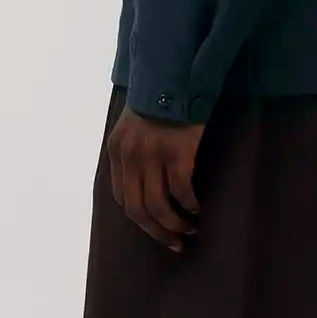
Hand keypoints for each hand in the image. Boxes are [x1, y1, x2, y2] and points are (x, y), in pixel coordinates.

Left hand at [106, 105, 204, 252]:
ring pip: (159, 206)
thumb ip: (133, 152)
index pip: (122, 197)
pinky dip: (190, 205)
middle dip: (156, 231)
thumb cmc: (159, 100)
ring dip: (175, 224)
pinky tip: (200, 209)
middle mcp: (130, 157)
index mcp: (116, 152)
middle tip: (174, 242)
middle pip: (138, 209)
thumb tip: (143, 182)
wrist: (176, 75)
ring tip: (190, 229)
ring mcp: (152, 156)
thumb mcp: (133, 126)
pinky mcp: (177, 153)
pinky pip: (181, 191)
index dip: (140, 218)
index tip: (156, 227)